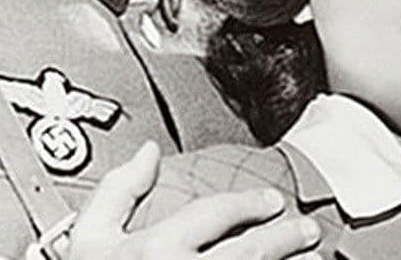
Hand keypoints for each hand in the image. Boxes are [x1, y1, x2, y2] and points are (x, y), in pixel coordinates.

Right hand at [64, 141, 321, 259]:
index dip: (249, 204)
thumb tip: (147, 152)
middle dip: (285, 238)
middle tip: (305, 229)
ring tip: (312, 259)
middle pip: (250, 253)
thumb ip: (118, 190)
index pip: (215, 214)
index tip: (270, 202)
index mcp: (155, 248)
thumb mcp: (88, 236)